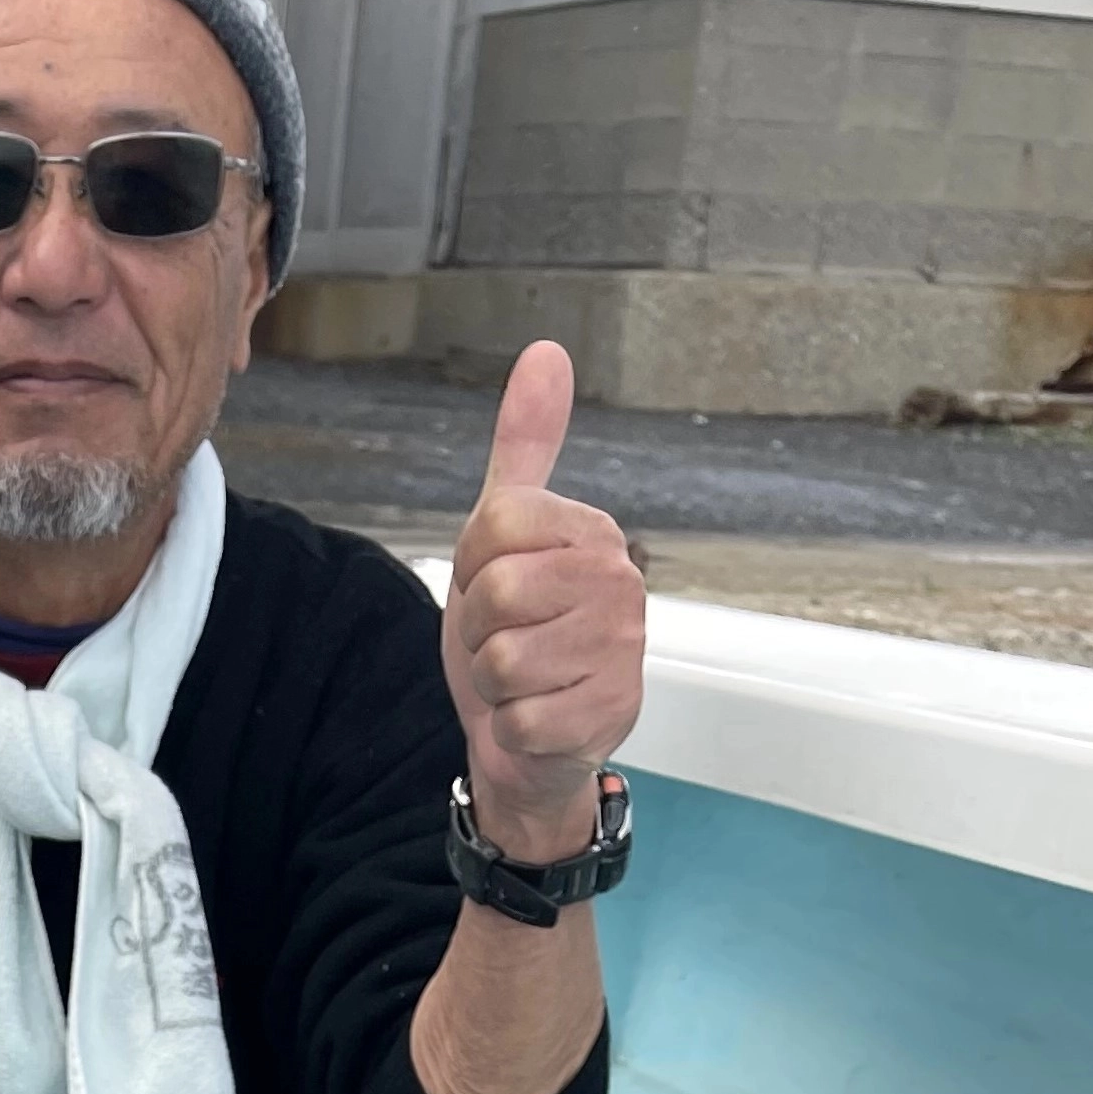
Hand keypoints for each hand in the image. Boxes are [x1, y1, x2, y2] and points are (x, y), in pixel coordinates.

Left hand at [440, 342, 643, 860]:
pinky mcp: (606, 716)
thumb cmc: (518, 635)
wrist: (531, 741)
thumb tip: (546, 352)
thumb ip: (524, 448)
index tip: (494, 586)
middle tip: (509, 640)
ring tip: (524, 680)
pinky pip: (517, 716)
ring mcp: (620, 653)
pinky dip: (512, 727)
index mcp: (593, 533)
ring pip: (502, 659)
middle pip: (495, 594)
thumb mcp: (503, 536)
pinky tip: (538, 718)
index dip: (472, 565)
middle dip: (480, 630)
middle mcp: (620, 584)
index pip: (494, 524)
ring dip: (494, 681)